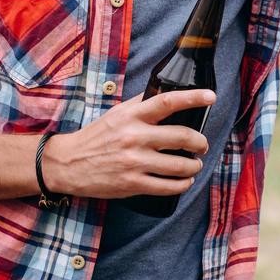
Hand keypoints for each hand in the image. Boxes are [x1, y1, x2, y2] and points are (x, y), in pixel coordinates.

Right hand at [41, 89, 213, 199]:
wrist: (68, 164)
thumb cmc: (96, 136)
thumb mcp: (116, 114)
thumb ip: (140, 105)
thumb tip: (167, 94)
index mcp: (131, 116)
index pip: (168, 101)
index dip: (193, 98)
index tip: (211, 97)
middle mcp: (135, 137)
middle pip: (182, 136)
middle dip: (200, 142)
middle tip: (202, 145)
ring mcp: (134, 162)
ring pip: (180, 165)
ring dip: (194, 166)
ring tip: (195, 165)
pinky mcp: (132, 184)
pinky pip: (167, 186)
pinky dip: (182, 184)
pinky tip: (185, 182)